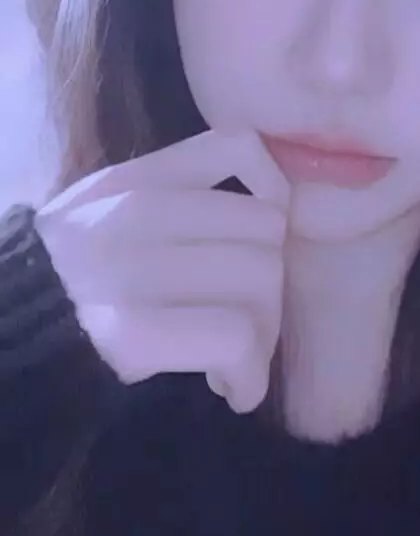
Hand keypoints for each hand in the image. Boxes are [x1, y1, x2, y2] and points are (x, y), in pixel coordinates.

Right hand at [35, 130, 290, 413]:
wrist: (5, 346)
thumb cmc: (71, 290)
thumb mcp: (102, 217)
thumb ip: (177, 197)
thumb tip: (277, 209)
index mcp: (131, 182)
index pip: (236, 146)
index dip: (275, 190)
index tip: (266, 238)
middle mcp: (132, 215)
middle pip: (267, 229)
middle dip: (272, 283)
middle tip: (248, 321)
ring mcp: (131, 270)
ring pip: (262, 282)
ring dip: (264, 334)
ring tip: (234, 358)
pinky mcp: (131, 331)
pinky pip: (237, 338)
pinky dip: (249, 373)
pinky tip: (231, 389)